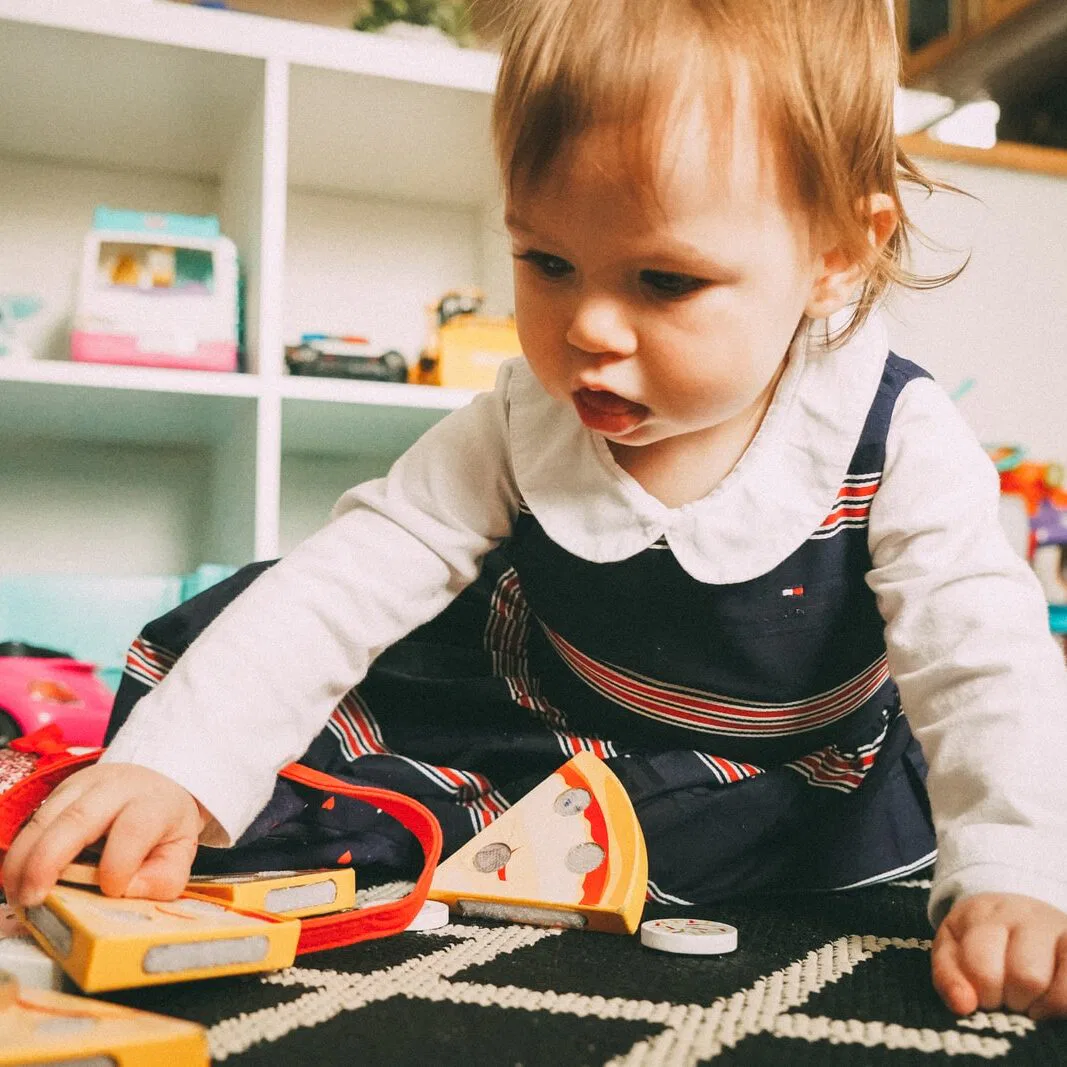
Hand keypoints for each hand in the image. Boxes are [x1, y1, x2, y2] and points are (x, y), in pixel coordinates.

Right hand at [1, 763, 207, 907]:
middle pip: (78, 818)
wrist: (154, 784)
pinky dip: (20, 853)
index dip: (119, 864)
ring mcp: (82, 786)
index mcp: (153, 802)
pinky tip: (17, 880)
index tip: (110, 891)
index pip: (134, 829)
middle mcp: (115, 788)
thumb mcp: (180, 851)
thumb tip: (125, 892)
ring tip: (19, 895)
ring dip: (24, 859)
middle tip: (34, 899)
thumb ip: (164, 878)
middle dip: (49, 861)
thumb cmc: (163, 825)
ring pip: (45, 817)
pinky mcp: (58, 792)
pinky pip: (32, 821)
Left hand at [932, 893, 1066, 1018]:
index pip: (982, 967)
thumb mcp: (951, 949)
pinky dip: (1062, 1002)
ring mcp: (1055, 927)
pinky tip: (1050, 1002)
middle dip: (1014, 1001)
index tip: (985, 999)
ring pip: (1056, 985)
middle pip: (1025, 977)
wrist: (1015, 910)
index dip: (984, 996)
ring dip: (1040, 1005)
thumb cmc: (978, 938)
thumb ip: (947, 977)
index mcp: (982, 914)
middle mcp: (1023, 915)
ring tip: (1031, 1003)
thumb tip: (962, 1005)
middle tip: (1009, 1000)